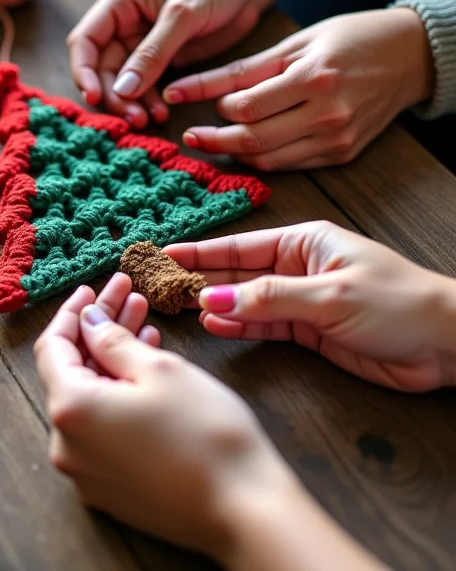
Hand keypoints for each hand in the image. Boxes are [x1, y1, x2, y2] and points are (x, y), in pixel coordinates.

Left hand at [33, 276, 295, 557]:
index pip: (52, 348)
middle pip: (72, 371)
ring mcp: (86, 471)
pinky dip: (118, 392)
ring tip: (143, 321)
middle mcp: (67, 445)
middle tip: (128, 295)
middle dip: (99, 329)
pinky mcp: (109, 486)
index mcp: (71, 410)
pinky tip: (144, 365)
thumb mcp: (158, 369)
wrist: (243, 510)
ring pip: (90, 398)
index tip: (91, 288)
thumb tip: (88, 320)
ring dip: (112, 358)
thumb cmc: (204, 433)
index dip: (72, 313)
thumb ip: (113, 340)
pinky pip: (102, 427)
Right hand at [66, 0, 260, 126]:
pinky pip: (144, 85)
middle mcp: (123, 22)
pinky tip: (163, 112)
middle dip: (114, 96)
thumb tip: (123, 89)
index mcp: (120, 1)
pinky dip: (149, 101)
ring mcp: (140, 41)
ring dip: (131, 103)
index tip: (94, 99)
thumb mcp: (184, 15)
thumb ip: (152, 53)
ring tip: (152, 120)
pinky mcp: (159, 57)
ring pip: (122, 81)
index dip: (83, 72)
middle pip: (101, 67)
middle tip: (134, 118)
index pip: (85, 41)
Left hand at [164, 8, 433, 169]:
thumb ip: (243, 69)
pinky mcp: (342, 154)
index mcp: (313, 79)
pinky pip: (289, 165)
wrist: (410, 56)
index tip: (207, 105)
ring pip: (268, 160)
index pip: (247, 108)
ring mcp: (336, 139)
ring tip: (215, 142)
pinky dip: (263, 158)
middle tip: (191, 138)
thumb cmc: (349, 39)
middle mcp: (327, 115)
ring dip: (235, 154)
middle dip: (214, 142)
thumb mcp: (295, 42)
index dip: (219, 110)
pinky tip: (248, 147)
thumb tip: (188, 86)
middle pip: (253, 141)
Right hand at [165, 221, 455, 391]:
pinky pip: (263, 325)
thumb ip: (267, 298)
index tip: (165, 253)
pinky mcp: (308, 330)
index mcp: (304, 242)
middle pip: (237, 272)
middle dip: (200, 278)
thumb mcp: (328, 295)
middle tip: (160, 283)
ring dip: (214, 304)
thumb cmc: (398, 303)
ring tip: (177, 306)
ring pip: (246, 300)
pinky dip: (239, 325)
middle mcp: (297, 268)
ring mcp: (301, 300)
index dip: (200, 251)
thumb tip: (213, 298)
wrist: (446, 344)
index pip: (239, 245)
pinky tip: (214, 324)